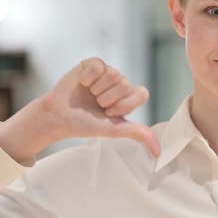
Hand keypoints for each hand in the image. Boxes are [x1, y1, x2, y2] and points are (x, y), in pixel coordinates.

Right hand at [0, 57, 159, 161]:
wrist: (59, 117)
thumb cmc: (85, 124)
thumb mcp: (114, 129)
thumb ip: (138, 133)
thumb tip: (159, 153)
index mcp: (128, 98)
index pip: (141, 93)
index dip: (124, 105)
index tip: (109, 113)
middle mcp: (120, 83)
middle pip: (126, 84)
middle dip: (108, 98)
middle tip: (96, 104)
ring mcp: (107, 72)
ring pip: (113, 74)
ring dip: (97, 89)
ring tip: (88, 94)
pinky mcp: (93, 64)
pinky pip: (98, 66)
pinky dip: (87, 78)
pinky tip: (81, 84)